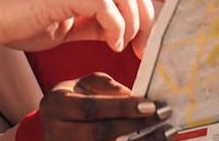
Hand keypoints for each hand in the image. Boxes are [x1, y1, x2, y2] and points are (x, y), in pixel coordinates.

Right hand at [0, 0, 169, 53]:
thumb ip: (92, 23)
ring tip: (129, 47)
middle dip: (152, 16)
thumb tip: (119, 33)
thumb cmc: (16, 19)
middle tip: (148, 48)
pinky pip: (103, 2)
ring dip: (136, 22)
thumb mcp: (64, 24)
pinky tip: (113, 43)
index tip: (175, 15)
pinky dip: (116, 24)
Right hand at [37, 73, 172, 140]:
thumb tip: (131, 94)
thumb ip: (105, 87)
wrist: (52, 126)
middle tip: (164, 118)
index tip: (151, 105)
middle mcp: (56, 131)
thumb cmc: (72, 101)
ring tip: (165, 133)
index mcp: (56, 105)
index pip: (91, 108)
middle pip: (100, 133)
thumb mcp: (82, 85)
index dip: (122, 108)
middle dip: (135, 126)